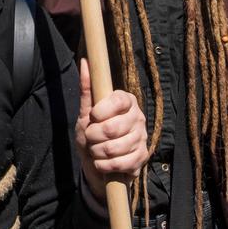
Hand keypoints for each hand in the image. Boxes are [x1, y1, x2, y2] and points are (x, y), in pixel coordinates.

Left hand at [75, 59, 147, 186]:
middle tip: (90, 137)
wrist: (97, 163)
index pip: (117, 101)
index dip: (101, 111)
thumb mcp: (85, 113)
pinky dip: (104, 166)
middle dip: (92, 136)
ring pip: (113, 148)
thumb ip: (87, 89)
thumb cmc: (92, 134)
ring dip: (96, 152)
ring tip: (95, 150)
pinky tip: (102, 163)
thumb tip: (85, 62)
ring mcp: (142, 138)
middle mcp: (138, 117)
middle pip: (112, 128)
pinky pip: (120, 163)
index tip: (92, 117)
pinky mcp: (142, 157)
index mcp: (126, 101)